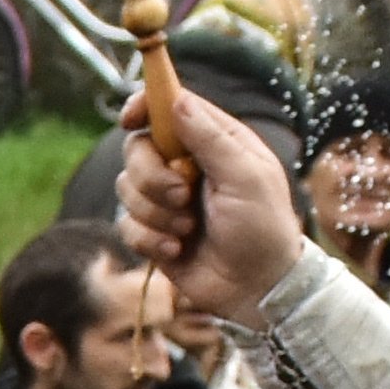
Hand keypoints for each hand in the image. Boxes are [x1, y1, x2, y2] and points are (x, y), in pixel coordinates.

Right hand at [120, 81, 309, 324]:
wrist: (257, 288)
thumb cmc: (263, 228)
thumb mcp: (246, 177)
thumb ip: (211, 138)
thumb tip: (177, 101)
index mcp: (213, 141)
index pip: (169, 106)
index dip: (144, 105)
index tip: (129, 119)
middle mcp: (184, 164)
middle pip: (136, 148)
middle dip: (151, 175)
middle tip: (183, 195)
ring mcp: (165, 199)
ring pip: (126, 188)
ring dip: (156, 213)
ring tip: (188, 230)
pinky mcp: (153, 232)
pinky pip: (126, 226)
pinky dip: (150, 239)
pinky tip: (177, 250)